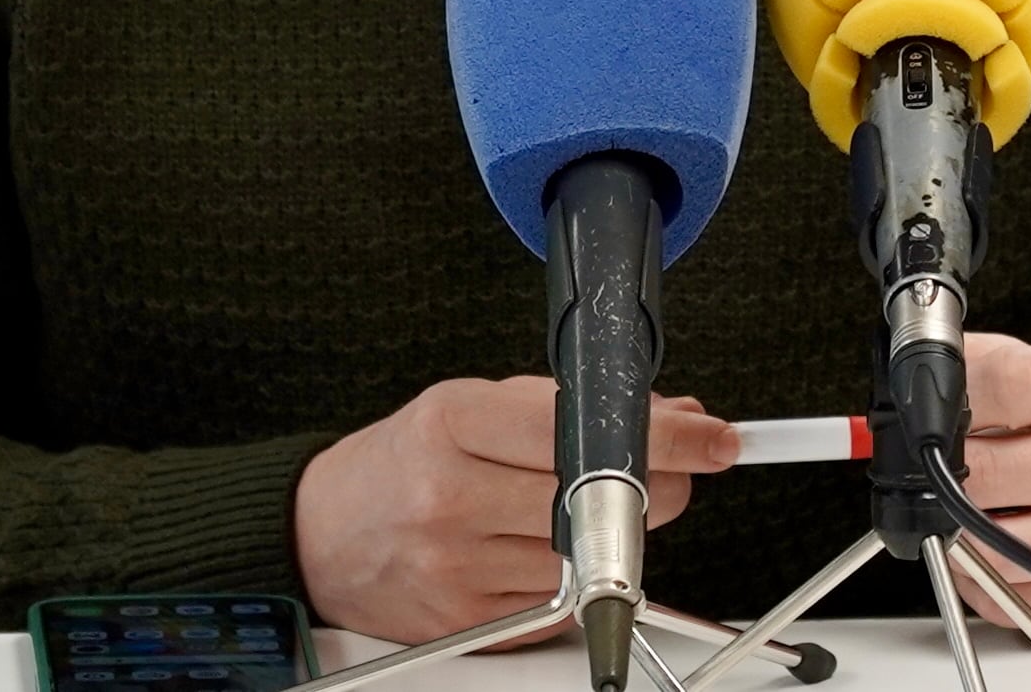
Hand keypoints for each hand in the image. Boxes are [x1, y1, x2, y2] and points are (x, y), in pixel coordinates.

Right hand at [294, 376, 738, 645]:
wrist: (320, 534)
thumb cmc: (401, 461)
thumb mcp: (475, 405)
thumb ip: (571, 408)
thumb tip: (671, 417)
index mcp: (454, 426)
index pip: (586, 431)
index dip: (664, 438)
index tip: (710, 441)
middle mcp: (451, 499)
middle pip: (602, 504)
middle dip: (658, 489)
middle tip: (665, 478)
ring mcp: (456, 569)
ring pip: (589, 559)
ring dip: (614, 539)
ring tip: (581, 513)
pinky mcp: (466, 624)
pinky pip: (556, 606)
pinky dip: (572, 579)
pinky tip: (539, 552)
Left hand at [950, 333, 1030, 642]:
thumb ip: (1000, 368)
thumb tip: (920, 375)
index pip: (1009, 383)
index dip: (950, 399)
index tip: (926, 412)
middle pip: (989, 472)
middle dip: (947, 476)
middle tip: (941, 473)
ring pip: (994, 547)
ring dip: (958, 537)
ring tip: (966, 518)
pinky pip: (1012, 599)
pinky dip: (985, 583)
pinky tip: (999, 558)